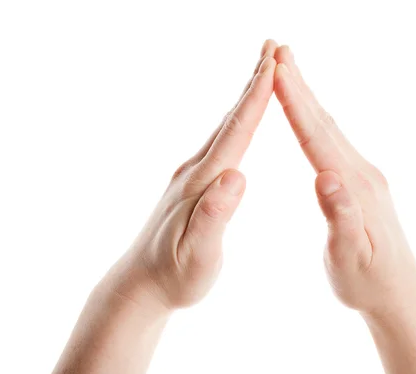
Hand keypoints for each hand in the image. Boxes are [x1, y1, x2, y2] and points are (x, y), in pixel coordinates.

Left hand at [102, 40, 277, 311]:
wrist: (142, 284)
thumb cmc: (175, 275)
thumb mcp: (198, 253)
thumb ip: (215, 216)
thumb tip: (237, 176)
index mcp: (203, 182)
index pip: (236, 133)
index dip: (256, 97)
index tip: (274, 64)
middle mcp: (195, 170)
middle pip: (230, 119)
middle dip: (253, 82)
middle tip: (271, 47)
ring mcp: (192, 175)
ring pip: (225, 127)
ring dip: (246, 97)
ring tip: (262, 73)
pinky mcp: (193, 184)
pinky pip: (222, 142)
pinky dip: (238, 120)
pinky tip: (241, 119)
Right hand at [273, 46, 415, 315]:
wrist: (398, 292)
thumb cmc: (367, 282)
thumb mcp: (350, 256)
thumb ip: (341, 217)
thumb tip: (326, 178)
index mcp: (353, 188)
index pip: (317, 139)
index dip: (295, 104)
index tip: (278, 71)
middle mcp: (361, 174)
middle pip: (323, 123)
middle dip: (299, 85)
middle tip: (280, 50)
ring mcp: (363, 176)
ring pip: (329, 128)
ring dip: (307, 97)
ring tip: (290, 71)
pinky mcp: (361, 183)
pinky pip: (333, 142)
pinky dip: (315, 120)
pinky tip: (309, 115)